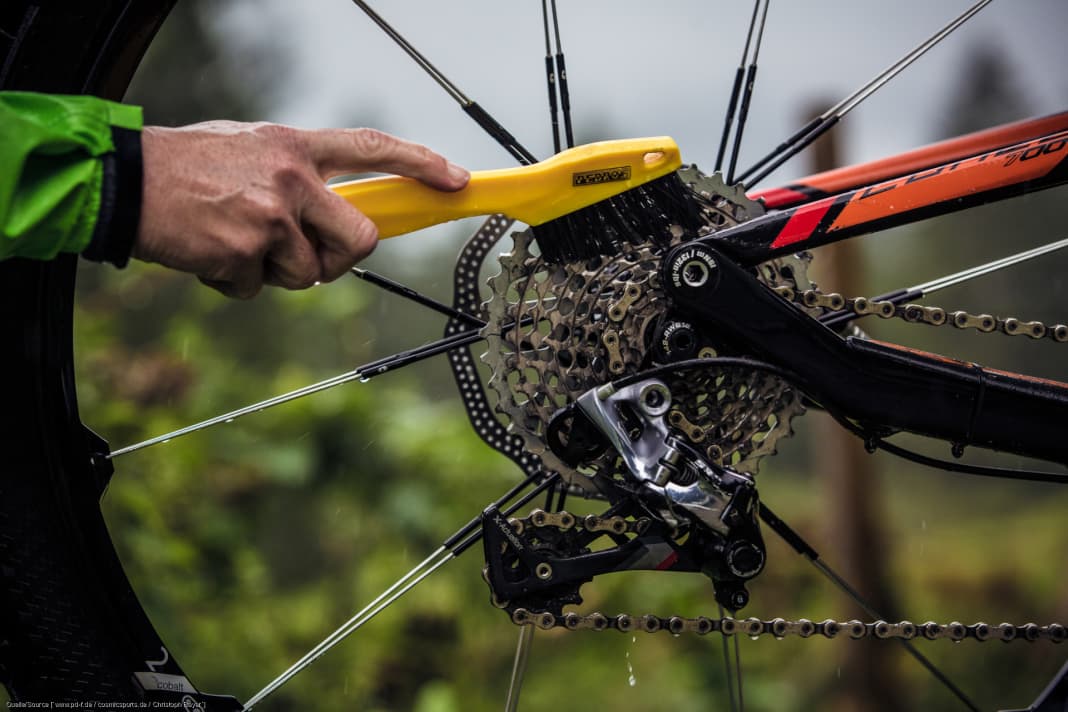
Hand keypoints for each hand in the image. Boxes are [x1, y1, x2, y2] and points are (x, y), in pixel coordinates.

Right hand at [134, 122, 469, 297]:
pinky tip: (208, 254)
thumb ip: (297, 175)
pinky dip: (236, 282)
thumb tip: (334, 210)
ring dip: (275, 272)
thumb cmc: (186, 167)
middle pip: (360, 240)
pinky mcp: (246, 252)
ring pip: (308, 274)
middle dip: (340, 260)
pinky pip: (260, 288)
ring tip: (233, 242)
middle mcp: (292, 179)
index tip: (456, 179)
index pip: (373, 149)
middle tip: (307, 256)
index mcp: (295, 146)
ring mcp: (271, 217)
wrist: (122, 182)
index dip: (420, 163)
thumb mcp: (250, 151)